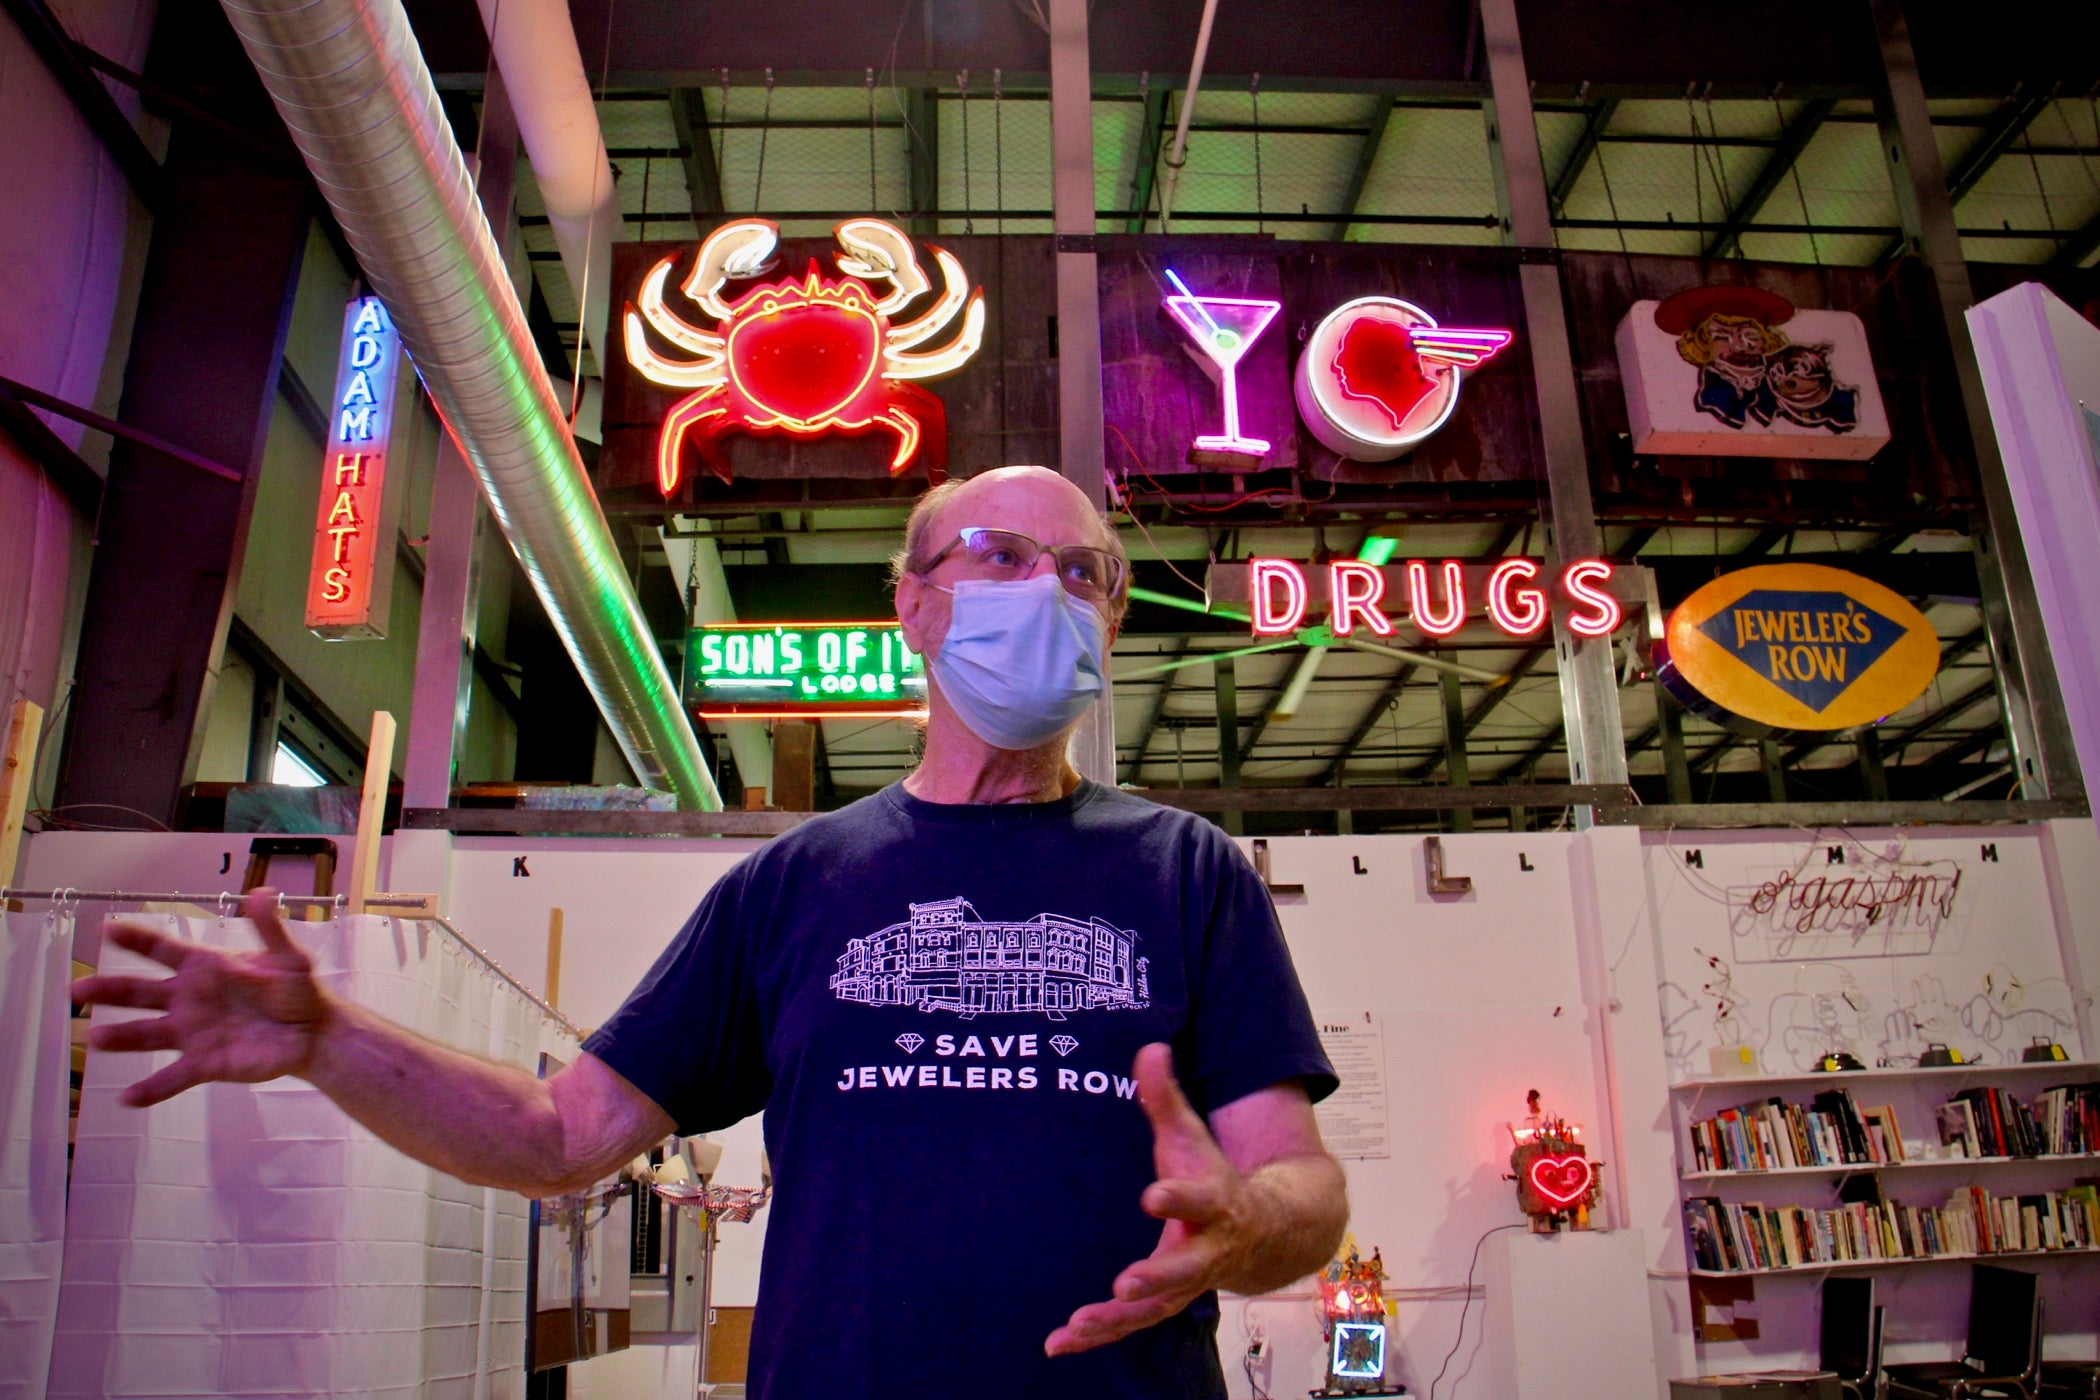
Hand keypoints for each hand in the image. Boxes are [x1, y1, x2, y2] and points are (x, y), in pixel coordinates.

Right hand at [70, 888, 330, 1106]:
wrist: (313, 1032)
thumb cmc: (297, 990)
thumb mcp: (288, 957)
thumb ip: (271, 929)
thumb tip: (263, 893)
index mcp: (205, 967)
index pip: (163, 950)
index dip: (136, 939)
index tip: (106, 930)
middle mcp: (189, 999)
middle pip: (140, 992)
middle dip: (109, 990)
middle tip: (78, 990)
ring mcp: (192, 1033)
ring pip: (147, 1035)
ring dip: (121, 1037)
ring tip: (94, 1037)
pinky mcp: (204, 1064)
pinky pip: (172, 1078)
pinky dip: (150, 1089)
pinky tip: (126, 1098)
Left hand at [1045, 1042, 1250, 1356]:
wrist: (1263, 1231)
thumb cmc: (1212, 1176)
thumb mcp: (1191, 1136)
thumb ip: (1166, 1098)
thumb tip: (1149, 1046)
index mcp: (1214, 1203)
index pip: (1198, 1199)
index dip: (1179, 1198)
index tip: (1154, 1195)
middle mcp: (1205, 1250)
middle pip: (1183, 1269)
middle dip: (1155, 1276)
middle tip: (1125, 1283)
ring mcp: (1185, 1283)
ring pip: (1154, 1307)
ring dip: (1117, 1320)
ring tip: (1077, 1325)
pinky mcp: (1164, 1302)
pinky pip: (1132, 1324)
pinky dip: (1098, 1335)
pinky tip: (1058, 1343)